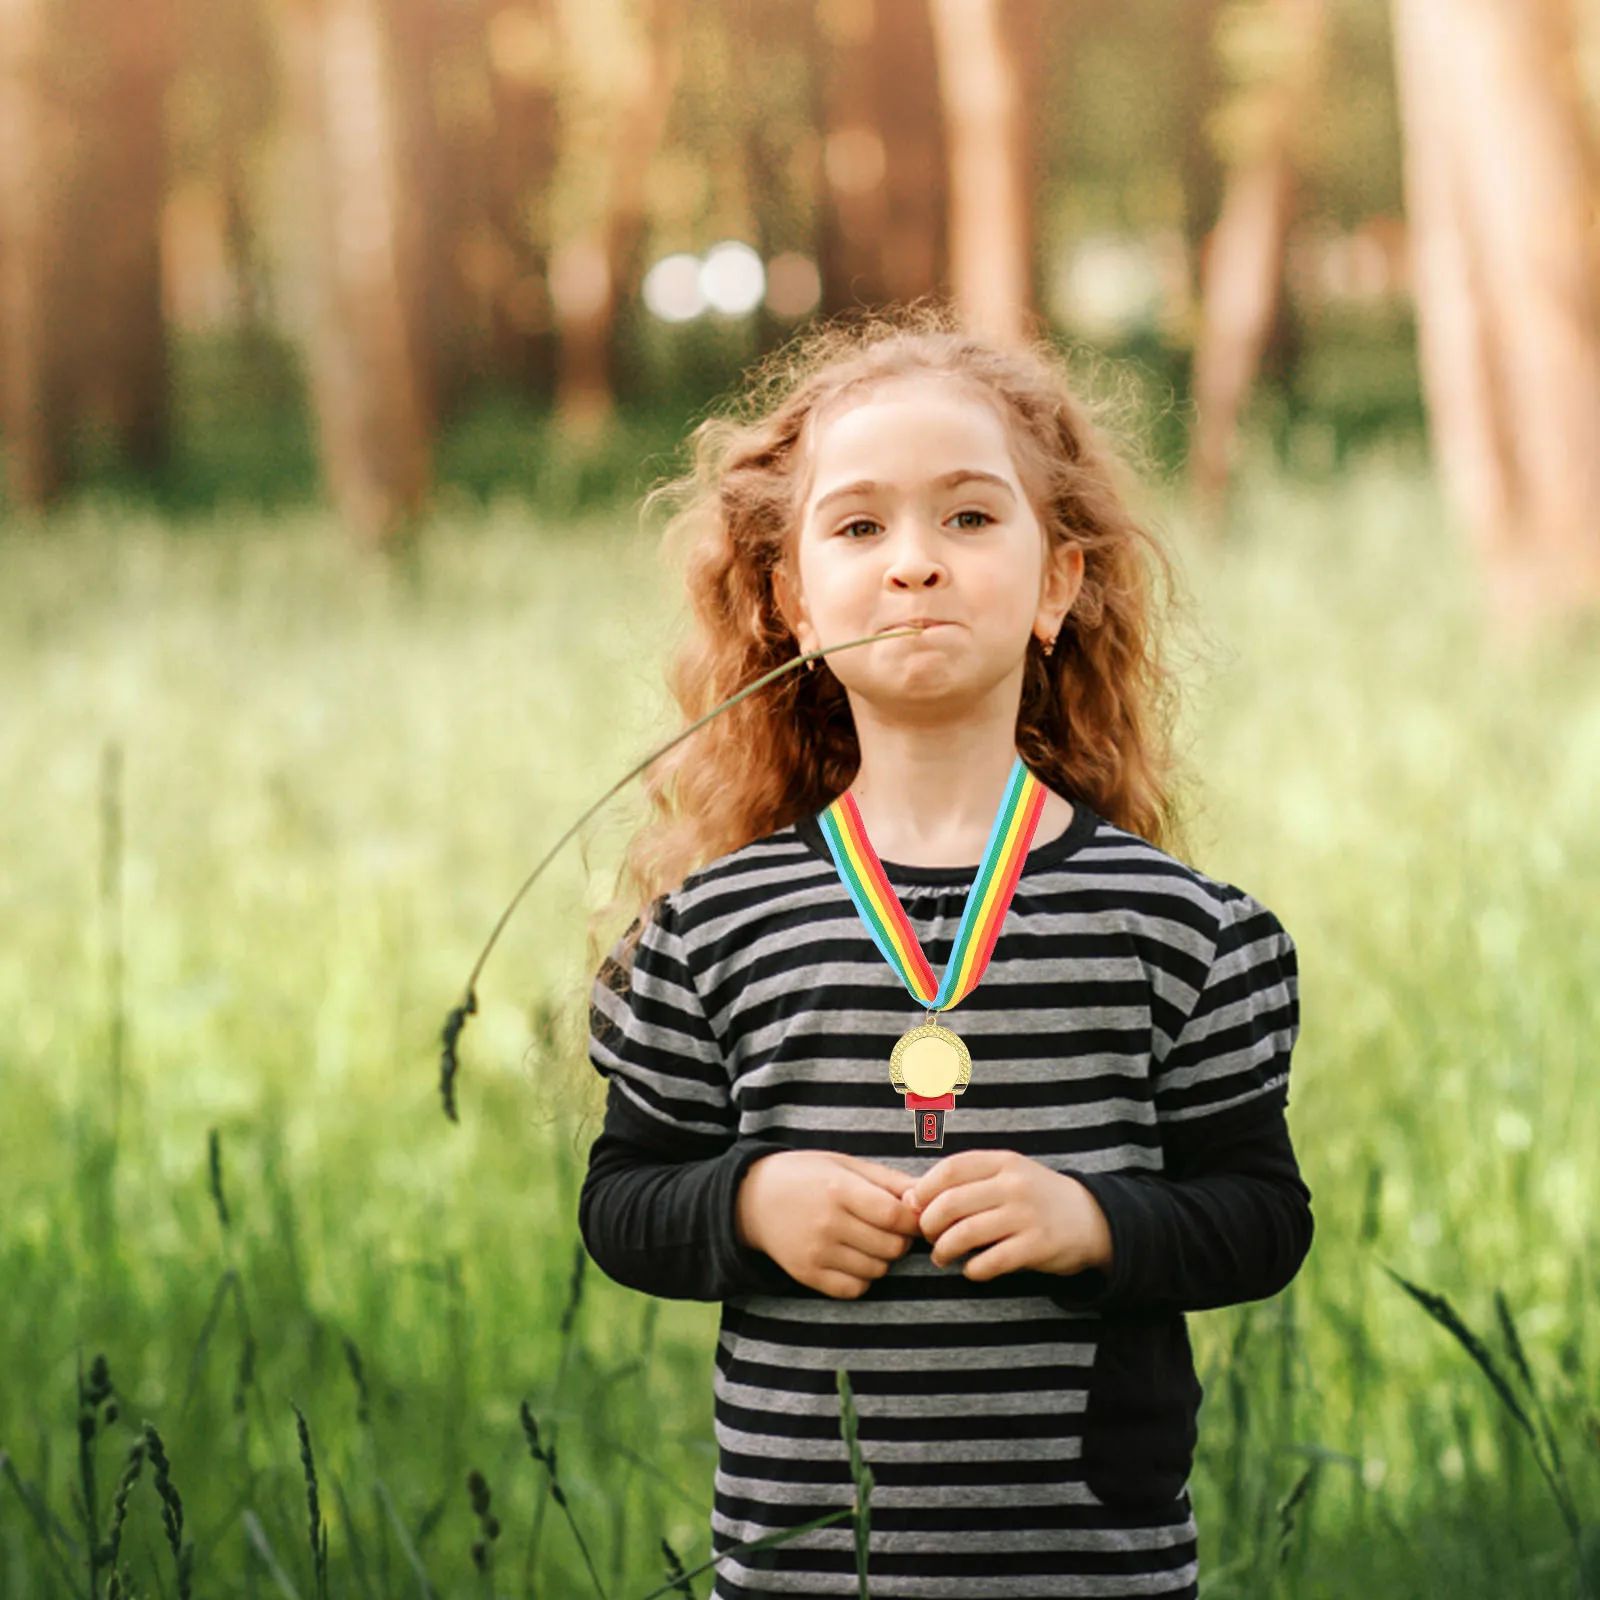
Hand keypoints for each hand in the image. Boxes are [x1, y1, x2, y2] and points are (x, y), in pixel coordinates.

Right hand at [735, 1149, 921, 1299]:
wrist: (753, 1198)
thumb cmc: (808, 1176)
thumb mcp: (845, 1165)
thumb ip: (888, 1180)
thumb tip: (926, 1196)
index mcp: (839, 1189)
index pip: (894, 1216)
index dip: (912, 1220)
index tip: (910, 1216)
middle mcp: (828, 1223)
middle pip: (891, 1246)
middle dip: (899, 1239)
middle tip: (888, 1228)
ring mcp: (816, 1252)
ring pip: (877, 1270)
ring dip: (881, 1258)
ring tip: (867, 1240)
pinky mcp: (807, 1274)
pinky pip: (854, 1289)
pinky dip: (862, 1278)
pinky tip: (853, 1258)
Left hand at [905, 1149, 1112, 1281]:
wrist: (1091, 1219)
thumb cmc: (1035, 1197)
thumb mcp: (1006, 1175)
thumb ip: (965, 1181)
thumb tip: (910, 1196)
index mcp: (1003, 1162)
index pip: (950, 1169)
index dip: (924, 1190)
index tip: (916, 1207)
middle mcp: (1014, 1185)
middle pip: (951, 1203)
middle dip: (929, 1224)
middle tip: (928, 1236)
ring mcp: (1026, 1215)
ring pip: (966, 1233)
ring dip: (944, 1250)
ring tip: (941, 1257)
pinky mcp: (1037, 1246)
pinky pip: (990, 1261)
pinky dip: (972, 1269)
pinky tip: (971, 1269)